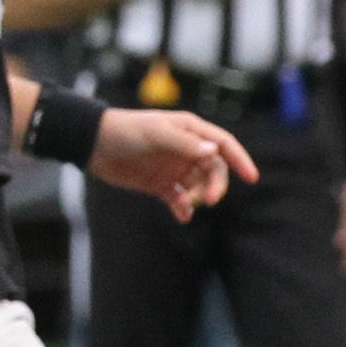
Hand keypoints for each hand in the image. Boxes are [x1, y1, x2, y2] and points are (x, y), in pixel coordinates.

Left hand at [89, 109, 259, 222]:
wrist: (94, 144)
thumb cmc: (126, 130)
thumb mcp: (155, 133)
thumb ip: (184, 143)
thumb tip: (214, 152)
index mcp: (189, 131)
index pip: (223, 144)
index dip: (240, 159)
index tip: (251, 178)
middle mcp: (186, 149)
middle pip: (214, 170)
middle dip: (215, 186)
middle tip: (206, 200)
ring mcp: (174, 168)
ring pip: (198, 187)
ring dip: (197, 198)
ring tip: (185, 203)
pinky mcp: (160, 184)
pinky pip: (180, 199)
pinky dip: (183, 209)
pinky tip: (181, 215)